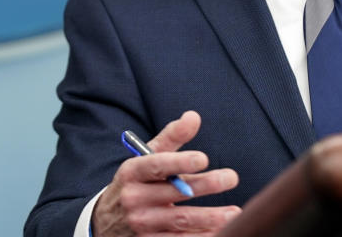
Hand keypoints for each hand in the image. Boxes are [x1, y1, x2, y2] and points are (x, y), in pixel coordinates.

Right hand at [92, 111, 240, 235]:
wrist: (107, 221)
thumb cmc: (138, 182)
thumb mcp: (147, 158)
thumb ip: (171, 137)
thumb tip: (194, 116)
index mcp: (131, 172)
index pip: (155, 166)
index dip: (179, 162)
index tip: (203, 158)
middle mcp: (133, 198)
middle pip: (173, 192)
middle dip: (204, 185)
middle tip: (231, 177)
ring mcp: (141, 224)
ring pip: (180, 221)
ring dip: (209, 217)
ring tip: (234, 212)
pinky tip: (222, 231)